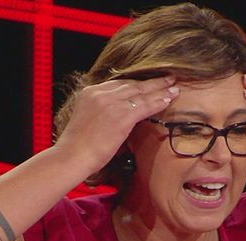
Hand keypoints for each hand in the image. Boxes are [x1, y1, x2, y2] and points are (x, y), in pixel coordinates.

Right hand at [55, 76, 179, 173]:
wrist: (72, 156)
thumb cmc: (78, 145)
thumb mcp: (87, 119)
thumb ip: (101, 111)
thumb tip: (119, 115)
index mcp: (90, 92)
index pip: (119, 84)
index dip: (137, 83)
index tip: (149, 82)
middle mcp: (100, 94)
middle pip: (132, 85)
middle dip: (152, 83)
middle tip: (168, 79)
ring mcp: (111, 104)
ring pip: (141, 93)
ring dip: (160, 91)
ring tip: (174, 88)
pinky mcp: (121, 116)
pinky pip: (144, 107)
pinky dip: (158, 103)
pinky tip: (168, 100)